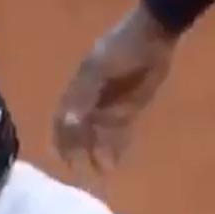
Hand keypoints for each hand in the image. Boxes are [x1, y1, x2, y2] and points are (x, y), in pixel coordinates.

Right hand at [52, 4, 178, 170]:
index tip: (63, 162)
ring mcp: (107, 109)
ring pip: (98, 138)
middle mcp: (87, 105)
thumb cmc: (119, 52)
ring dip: (98, 155)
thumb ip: (81, 101)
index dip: (61, 142)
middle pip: (79, 135)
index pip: (62, 123)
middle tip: (83, 175)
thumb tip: (66, 126)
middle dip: (80, 154)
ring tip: (102, 173)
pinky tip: (114, 164)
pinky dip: (116, 149)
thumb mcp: (95, 73)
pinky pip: (118, 135)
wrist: (153, 38)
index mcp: (74, 95)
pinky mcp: (127, 113)